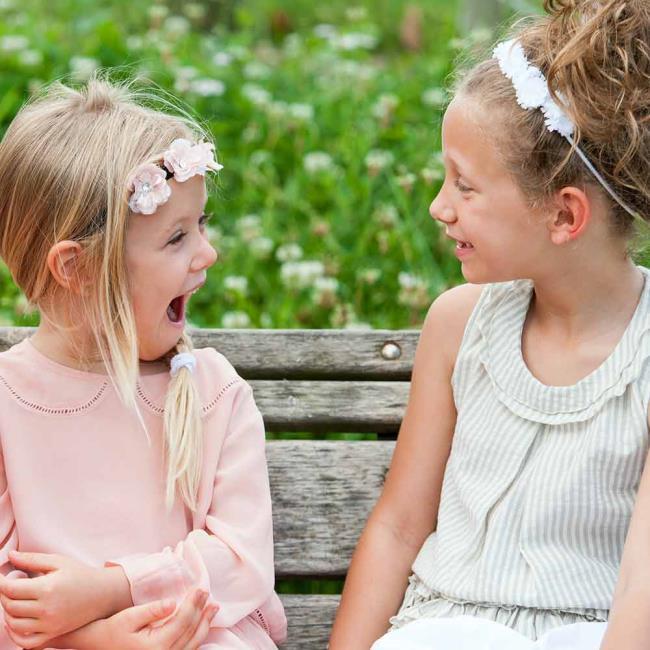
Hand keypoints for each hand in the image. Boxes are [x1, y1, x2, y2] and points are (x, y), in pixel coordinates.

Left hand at [0, 551, 124, 646]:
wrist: (103, 593)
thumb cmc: (80, 574)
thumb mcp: (58, 561)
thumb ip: (32, 559)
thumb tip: (10, 556)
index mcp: (47, 588)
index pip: (11, 589)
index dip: (1, 582)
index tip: (1, 576)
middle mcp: (47, 609)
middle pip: (10, 606)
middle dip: (4, 595)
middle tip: (9, 585)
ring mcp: (49, 624)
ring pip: (14, 624)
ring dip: (7, 612)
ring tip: (13, 600)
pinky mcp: (52, 634)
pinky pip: (25, 642)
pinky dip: (14, 634)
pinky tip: (14, 621)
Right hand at [99, 588, 215, 649]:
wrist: (95, 646)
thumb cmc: (110, 631)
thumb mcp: (128, 617)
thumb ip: (152, 610)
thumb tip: (174, 602)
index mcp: (155, 647)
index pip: (183, 621)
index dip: (194, 603)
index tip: (201, 588)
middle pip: (190, 632)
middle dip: (201, 611)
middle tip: (208, 593)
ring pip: (192, 644)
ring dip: (203, 625)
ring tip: (212, 608)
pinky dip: (196, 636)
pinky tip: (200, 624)